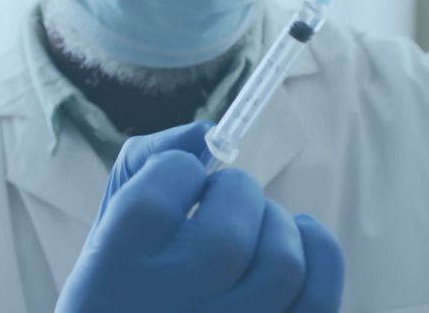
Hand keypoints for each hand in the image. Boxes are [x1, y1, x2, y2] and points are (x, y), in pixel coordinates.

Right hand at [56, 122, 344, 312]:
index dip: (181, 172)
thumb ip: (145, 165)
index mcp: (117, 266)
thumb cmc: (125, 290)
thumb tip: (206, 132)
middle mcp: (171, 304)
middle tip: (221, 204)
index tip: (178, 190)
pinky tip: (294, 246)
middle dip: (237, 191)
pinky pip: (320, 293)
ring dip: (276, 224)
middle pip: (234, 213)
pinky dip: (317, 252)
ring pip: (283, 256)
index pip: (174, 175)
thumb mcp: (108, 234)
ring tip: (253, 231)